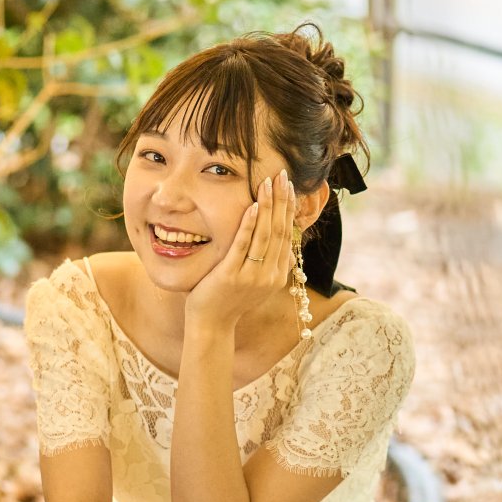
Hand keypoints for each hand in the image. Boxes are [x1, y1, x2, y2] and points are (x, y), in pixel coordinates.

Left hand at [183, 170, 294, 331]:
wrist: (212, 325)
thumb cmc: (229, 300)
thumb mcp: (254, 281)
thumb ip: (266, 262)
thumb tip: (276, 238)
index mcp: (278, 275)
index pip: (288, 235)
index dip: (289, 209)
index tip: (289, 187)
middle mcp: (270, 275)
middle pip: (280, 231)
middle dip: (282, 201)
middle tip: (283, 176)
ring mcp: (252, 276)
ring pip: (265, 235)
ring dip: (268, 206)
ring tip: (269, 183)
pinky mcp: (232, 276)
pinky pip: (243, 246)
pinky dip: (249, 225)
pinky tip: (252, 206)